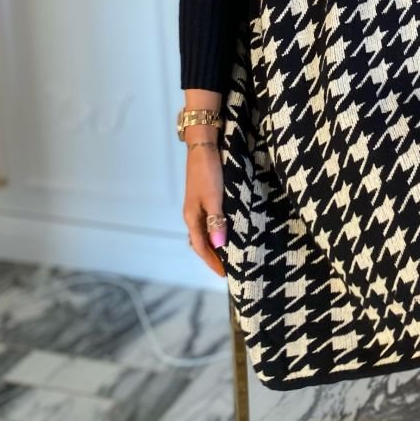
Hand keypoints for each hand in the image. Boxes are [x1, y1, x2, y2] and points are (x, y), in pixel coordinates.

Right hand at [183, 144, 226, 277]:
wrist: (203, 146)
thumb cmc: (208, 172)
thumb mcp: (214, 197)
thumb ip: (216, 221)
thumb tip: (218, 246)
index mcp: (192, 217)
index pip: (201, 247)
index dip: (212, 261)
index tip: (224, 274)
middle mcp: (192, 214)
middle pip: (201, 242)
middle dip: (212, 256)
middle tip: (227, 268)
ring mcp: (197, 205)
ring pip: (204, 232)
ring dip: (214, 244)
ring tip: (227, 254)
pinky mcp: (204, 197)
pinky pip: (208, 221)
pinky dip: (216, 231)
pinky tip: (225, 230)